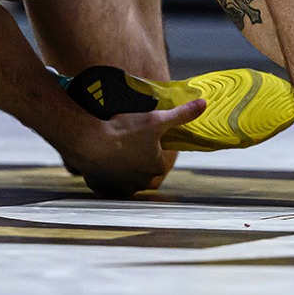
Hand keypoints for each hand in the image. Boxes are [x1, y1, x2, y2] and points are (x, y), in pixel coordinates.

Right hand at [63, 99, 206, 197]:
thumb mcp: (156, 118)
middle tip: (127, 144)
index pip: (158, 159)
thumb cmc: (124, 131)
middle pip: (144, 171)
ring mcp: (122, 188)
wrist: (90, 142)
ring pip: (126, 179)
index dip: (150, 147)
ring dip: (122, 170)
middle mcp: (142, 183)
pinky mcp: (104, 190)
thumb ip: (181, 114)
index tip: (140, 138)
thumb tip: (203, 104)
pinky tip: (102, 162)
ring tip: (113, 152)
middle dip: (137, 161)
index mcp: (156, 168)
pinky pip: (107, 185)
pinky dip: (106, 176)